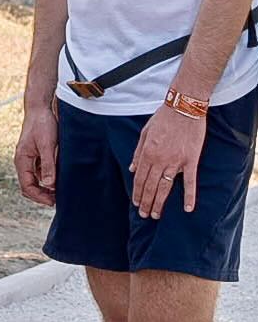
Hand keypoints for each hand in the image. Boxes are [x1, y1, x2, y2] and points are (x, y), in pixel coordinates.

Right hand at [15, 103, 58, 204]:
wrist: (40, 107)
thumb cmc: (42, 123)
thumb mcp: (47, 145)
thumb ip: (48, 165)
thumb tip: (49, 185)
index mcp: (22, 160)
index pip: (27, 186)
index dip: (39, 196)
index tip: (52, 201)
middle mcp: (23, 161)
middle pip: (29, 186)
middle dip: (41, 195)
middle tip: (57, 200)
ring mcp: (29, 158)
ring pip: (35, 180)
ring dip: (45, 187)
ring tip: (60, 191)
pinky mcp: (36, 155)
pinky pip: (39, 172)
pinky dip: (48, 178)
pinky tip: (59, 178)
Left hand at [130, 103, 205, 217]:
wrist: (184, 106)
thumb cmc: (164, 117)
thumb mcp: (144, 132)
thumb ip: (138, 152)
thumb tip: (132, 169)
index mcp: (147, 153)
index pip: (140, 179)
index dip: (137, 193)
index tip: (136, 203)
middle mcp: (159, 160)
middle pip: (151, 186)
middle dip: (146, 202)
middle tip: (144, 215)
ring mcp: (176, 162)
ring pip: (165, 187)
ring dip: (159, 203)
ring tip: (155, 215)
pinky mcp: (190, 160)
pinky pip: (190, 182)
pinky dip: (190, 196)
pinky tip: (188, 209)